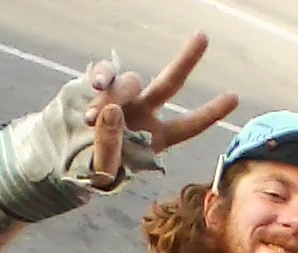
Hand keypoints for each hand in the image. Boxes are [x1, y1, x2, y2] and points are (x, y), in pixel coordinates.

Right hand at [85, 33, 239, 181]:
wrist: (63, 159)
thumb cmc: (91, 170)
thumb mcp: (104, 170)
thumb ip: (110, 144)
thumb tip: (113, 110)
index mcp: (155, 138)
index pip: (186, 126)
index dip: (208, 113)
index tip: (234, 96)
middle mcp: (144, 113)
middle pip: (169, 84)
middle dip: (186, 61)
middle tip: (203, 36)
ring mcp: (122, 97)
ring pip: (130, 83)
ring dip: (115, 96)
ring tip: (90, 120)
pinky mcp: (100, 87)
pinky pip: (106, 72)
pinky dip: (102, 74)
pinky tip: (96, 84)